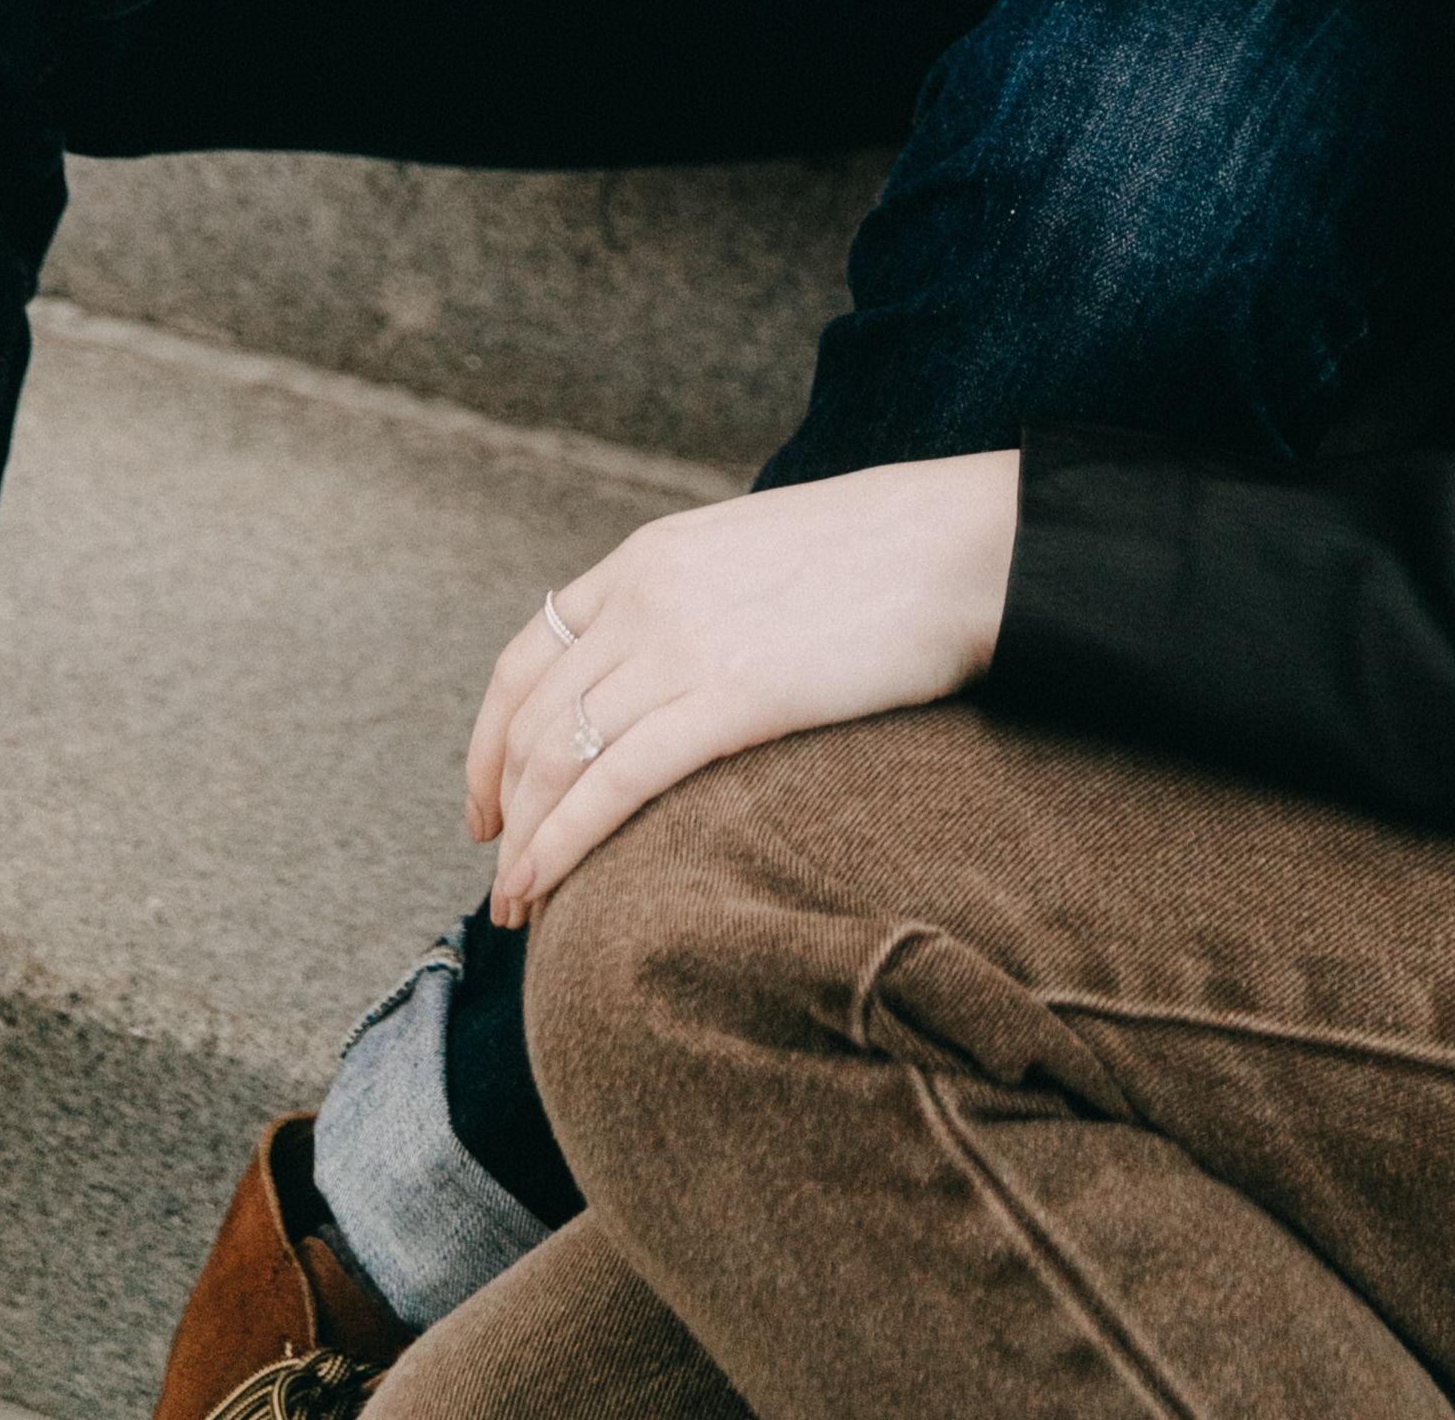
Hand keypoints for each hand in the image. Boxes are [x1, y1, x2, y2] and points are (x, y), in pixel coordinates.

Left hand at [466, 454, 1019, 921]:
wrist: (964, 547)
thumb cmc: (884, 558)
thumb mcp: (757, 558)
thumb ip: (699, 606)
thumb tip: (673, 679)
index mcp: (649, 557)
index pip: (526, 656)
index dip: (490, 740)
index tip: (490, 805)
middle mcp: (646, 596)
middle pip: (530, 718)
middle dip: (504, 808)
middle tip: (503, 877)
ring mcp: (682, 645)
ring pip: (558, 756)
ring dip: (527, 844)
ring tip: (519, 908)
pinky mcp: (730, 699)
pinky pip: (613, 781)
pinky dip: (564, 843)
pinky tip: (545, 888)